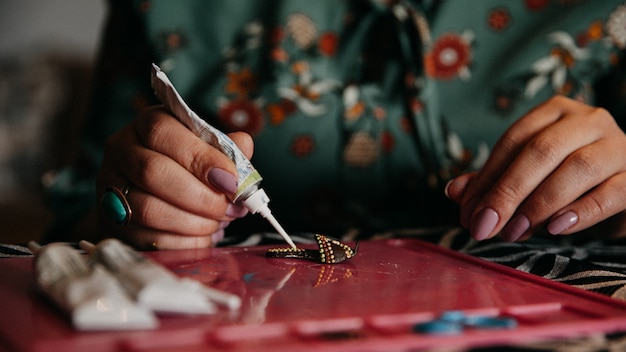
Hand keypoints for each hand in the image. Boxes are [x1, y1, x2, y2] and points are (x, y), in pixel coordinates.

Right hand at [96, 106, 251, 249]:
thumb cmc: (186, 168)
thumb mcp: (207, 149)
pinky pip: (149, 238)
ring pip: (150, 209)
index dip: (201, 158)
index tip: (232, 181)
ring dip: (194, 222)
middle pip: (154, 172)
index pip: (163, 132)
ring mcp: (112, 188)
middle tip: (231, 209)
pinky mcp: (113, 223)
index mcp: (147, 125)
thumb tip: (244, 145)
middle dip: (201, 197)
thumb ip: (226, 148)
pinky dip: (184, 242)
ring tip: (218, 223)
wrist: (151, 198)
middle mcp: (122, 151)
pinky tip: (202, 237)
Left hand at [445, 95, 625, 241]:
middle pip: (541, 151)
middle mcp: (589, 121)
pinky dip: (581, 211)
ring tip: (514, 232)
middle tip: (484, 226)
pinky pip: (612, 192)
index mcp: (556, 113)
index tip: (467, 212)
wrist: (624, 187)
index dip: (486, 177)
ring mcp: (618, 146)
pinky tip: (555, 228)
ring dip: (539, 204)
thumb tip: (454, 192)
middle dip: (507, 192)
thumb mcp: (530, 175)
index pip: (514, 141)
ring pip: (577, 169)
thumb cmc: (569, 178)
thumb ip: (494, 180)